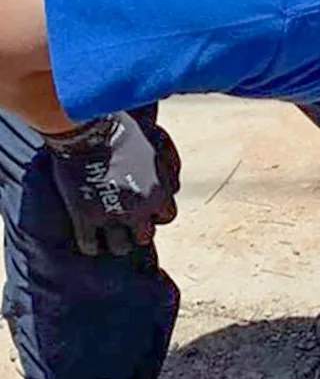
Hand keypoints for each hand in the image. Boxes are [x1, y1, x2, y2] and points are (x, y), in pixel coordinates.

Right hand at [44, 113, 179, 256]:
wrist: (88, 131)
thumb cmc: (124, 134)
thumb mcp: (156, 151)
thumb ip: (166, 173)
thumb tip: (174, 187)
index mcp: (159, 194)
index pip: (166, 217)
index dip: (155, 214)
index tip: (145, 210)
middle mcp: (139, 209)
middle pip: (145, 236)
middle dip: (137, 230)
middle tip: (125, 224)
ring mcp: (112, 215)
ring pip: (119, 246)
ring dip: (115, 242)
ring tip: (108, 238)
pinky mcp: (85, 216)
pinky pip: (89, 244)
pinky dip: (90, 246)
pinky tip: (89, 242)